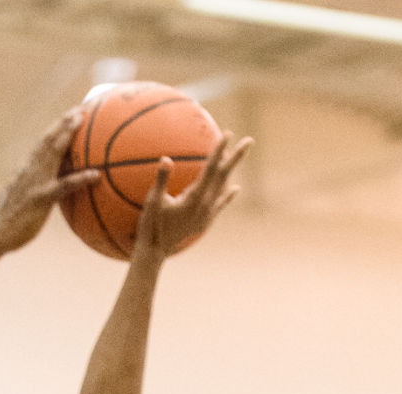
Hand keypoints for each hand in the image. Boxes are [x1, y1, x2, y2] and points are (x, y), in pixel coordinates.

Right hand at [0, 110, 99, 254]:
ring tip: (82, 121)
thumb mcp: (17, 200)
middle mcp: (30, 170)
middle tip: (80, 108)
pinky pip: (63, 186)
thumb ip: (27, 189)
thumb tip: (30, 187)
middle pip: (48, 139)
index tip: (70, 116)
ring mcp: (35, 182)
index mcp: (26, 170)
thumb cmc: (9, 222)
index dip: (56, 128)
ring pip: (53, 152)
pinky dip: (80, 178)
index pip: (43, 144)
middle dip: (64, 122)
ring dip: (67, 134)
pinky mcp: (41, 198)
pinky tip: (95, 175)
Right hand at [133, 133, 251, 262]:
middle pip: (224, 175)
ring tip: (237, 155)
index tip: (228, 134)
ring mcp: (206, 214)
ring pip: (223, 187)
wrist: (155, 252)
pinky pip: (220, 205)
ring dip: (230, 170)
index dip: (219, 150)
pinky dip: (228, 196)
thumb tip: (166, 159)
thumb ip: (161, 179)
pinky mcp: (204, 222)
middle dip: (236, 157)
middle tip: (249, 140)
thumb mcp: (153, 200)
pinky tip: (236, 189)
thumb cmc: (151, 224)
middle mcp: (205, 205)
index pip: (211, 168)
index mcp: (194, 198)